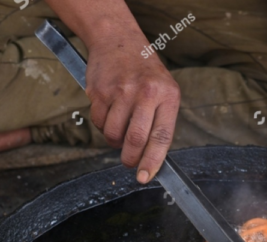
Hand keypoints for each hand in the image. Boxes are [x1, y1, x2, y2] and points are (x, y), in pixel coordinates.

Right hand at [85, 33, 180, 182]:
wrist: (117, 38)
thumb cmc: (145, 72)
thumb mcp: (165, 91)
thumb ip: (161, 121)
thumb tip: (152, 158)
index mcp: (167, 96)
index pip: (161, 137)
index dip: (152, 161)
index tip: (145, 177)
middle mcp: (146, 93)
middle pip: (136, 140)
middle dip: (130, 159)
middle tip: (129, 163)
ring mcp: (121, 91)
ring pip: (114, 134)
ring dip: (115, 142)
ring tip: (120, 132)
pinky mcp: (100, 90)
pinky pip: (99, 122)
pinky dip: (103, 127)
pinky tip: (110, 115)